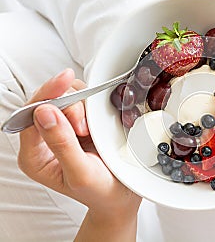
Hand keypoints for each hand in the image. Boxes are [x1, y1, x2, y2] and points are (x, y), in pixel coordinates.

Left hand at [18, 69, 140, 240]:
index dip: (47, 96)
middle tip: (85, 129)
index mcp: (35, 155)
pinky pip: (82, 101)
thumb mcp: (81, 173)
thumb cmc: (101, 191)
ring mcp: (63, 129)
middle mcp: (45, 139)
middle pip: (48, 101)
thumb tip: (44, 113)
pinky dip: (92, 104)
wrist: (121, 194)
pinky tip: (98, 121)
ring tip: (92, 130)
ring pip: (65, 97)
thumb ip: (61, 145)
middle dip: (69, 107)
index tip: (64, 83)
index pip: (30, 115)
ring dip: (82, 106)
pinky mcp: (80, 122)